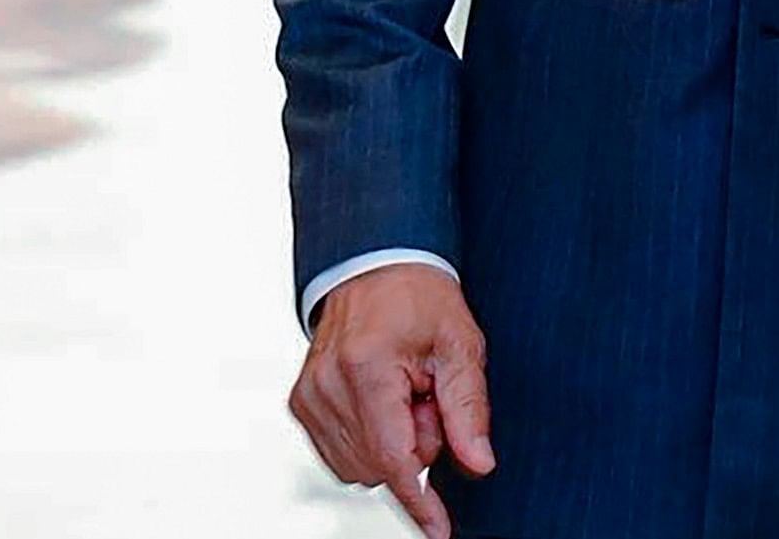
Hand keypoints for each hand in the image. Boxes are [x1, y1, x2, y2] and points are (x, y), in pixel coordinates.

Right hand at [291, 263, 493, 538]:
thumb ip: (468, 410)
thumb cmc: (417, 298)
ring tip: (404, 395)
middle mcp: (327, 384)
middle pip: (379, 465)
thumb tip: (478, 464)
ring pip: (358, 467)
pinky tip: (381, 403)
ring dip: (389, 445)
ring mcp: (309, 394)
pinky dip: (367, 440)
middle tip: (428, 398)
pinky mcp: (301, 403)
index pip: (393, 457)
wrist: (373, 265)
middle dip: (414, 446)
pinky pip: (339, 454)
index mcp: (365, 367)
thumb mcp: (460, 346)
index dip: (420, 500)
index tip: (438, 530)